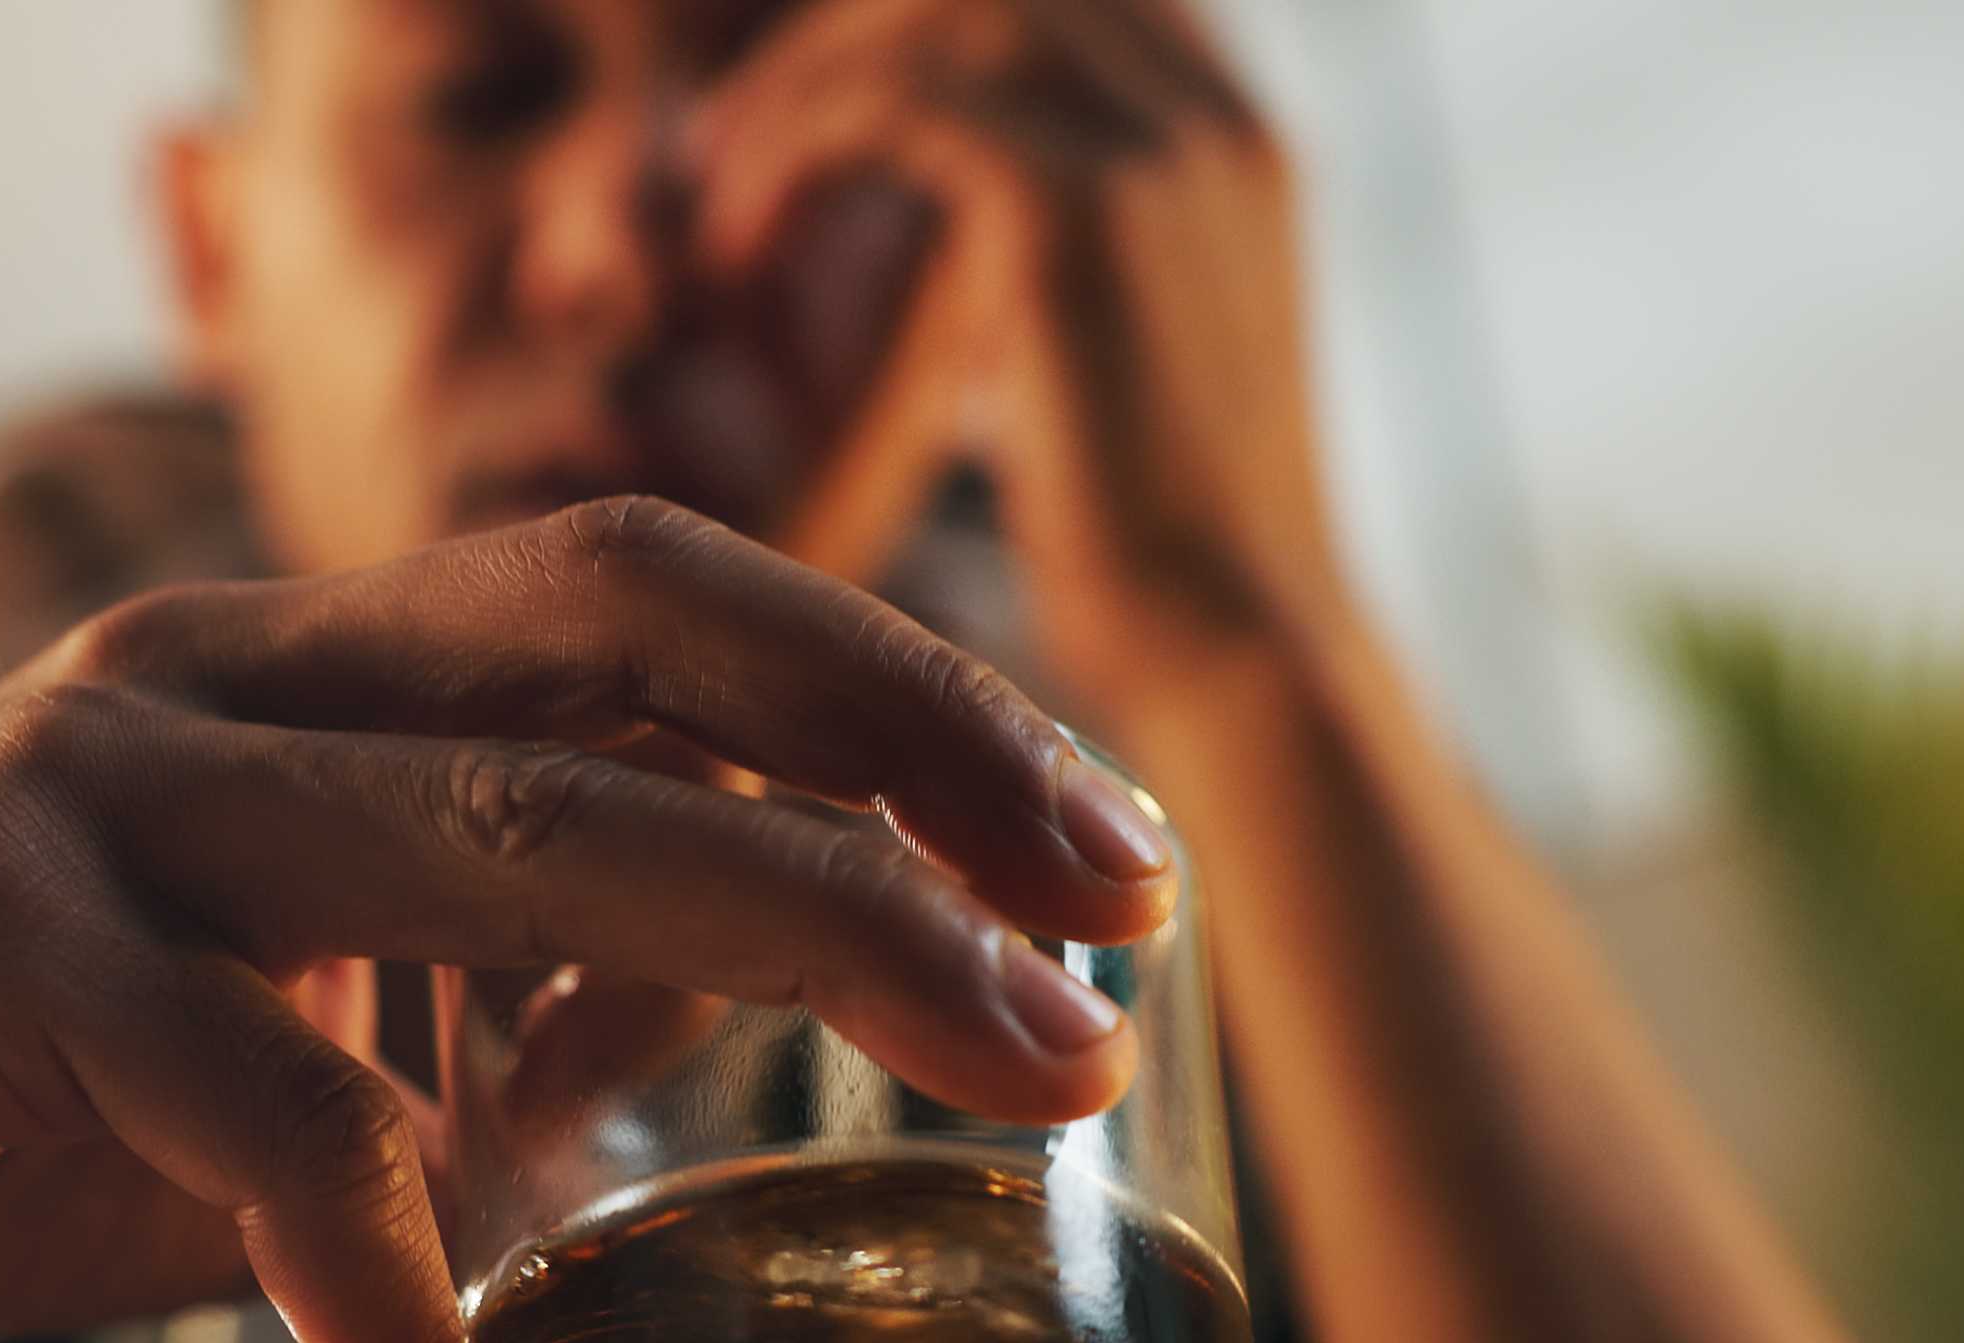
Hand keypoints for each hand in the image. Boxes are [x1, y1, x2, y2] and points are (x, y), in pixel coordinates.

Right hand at [0, 499, 1175, 1342]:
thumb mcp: (298, 1046)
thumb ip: (502, 1008)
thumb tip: (742, 1021)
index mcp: (316, 671)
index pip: (656, 594)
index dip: (899, 688)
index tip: (1100, 849)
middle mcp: (224, 671)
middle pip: (630, 655)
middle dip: (915, 795)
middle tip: (1106, 965)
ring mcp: (96, 782)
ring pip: (497, 827)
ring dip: (784, 962)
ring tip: (975, 1117)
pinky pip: (262, 1111)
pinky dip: (390, 1304)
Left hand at [691, 0, 1348, 707]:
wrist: (1235, 655)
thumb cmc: (1156, 555)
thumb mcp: (1111, 362)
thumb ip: (1047, 269)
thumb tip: (950, 248)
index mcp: (1234, 137)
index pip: (1057, 2)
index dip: (912, 32)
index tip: (807, 119)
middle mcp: (1217, 112)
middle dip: (842, 38)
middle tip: (733, 150)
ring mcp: (1163, 148)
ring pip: (938, 12)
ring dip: (801, 86)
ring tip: (727, 209)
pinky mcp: (1082, 214)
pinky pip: (898, 100)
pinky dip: (797, 150)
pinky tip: (742, 251)